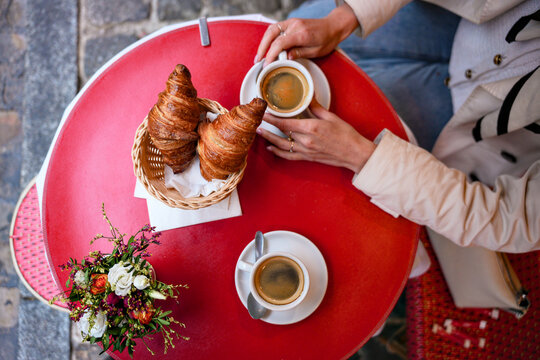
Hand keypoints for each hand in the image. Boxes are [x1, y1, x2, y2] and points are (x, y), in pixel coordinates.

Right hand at [255, 4, 358, 65]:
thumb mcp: (316, 52)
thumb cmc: (327, 40)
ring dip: (264, 42)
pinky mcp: (291, 22)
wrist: (333, 26)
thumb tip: (285, 58)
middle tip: (258, 61)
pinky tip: (267, 47)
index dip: (271, 54)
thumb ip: (299, 53)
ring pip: (271, 30)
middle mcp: (295, 25)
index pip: (280, 43)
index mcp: (302, 34)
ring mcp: (292, 22)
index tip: (267, 64)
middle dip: (262, 48)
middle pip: (271, 34)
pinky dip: (269, 38)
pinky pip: (276, 29)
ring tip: (260, 55)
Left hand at [256, 100, 374, 173]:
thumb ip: (316, 107)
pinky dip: (278, 153)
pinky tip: (270, 148)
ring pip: (282, 146)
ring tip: (259, 132)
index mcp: (312, 128)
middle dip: (268, 127)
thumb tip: (308, 96)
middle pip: (282, 133)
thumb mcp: (331, 117)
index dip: (273, 118)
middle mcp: (306, 141)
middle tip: (256, 120)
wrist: (354, 153)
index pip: (286, 122)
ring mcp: (306, 151)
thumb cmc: (346, 135)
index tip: (264, 112)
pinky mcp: (308, 158)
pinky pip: (289, 156)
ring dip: (269, 139)